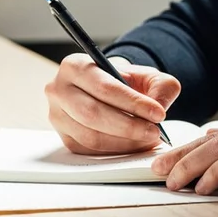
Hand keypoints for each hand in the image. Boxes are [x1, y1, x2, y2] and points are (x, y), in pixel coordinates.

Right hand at [45, 54, 180, 154]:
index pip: (104, 86)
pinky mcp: (64, 137)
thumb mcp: (148, 75)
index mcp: (75, 66)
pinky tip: (134, 145)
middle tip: (154, 132)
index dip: (132, 102)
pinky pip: (89, 150)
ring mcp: (57, 116)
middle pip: (93, 114)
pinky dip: (115, 151)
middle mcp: (59, 90)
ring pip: (91, 136)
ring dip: (124, 142)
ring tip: (148, 139)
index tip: (158, 113)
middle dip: (128, 126)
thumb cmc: (125, 81)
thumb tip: (159, 106)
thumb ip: (160, 86)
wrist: (108, 90)